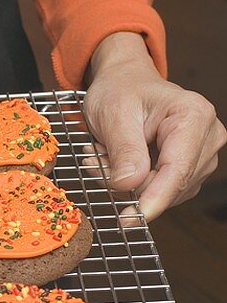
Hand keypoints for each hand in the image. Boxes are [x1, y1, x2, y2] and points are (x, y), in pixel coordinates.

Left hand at [83, 33, 225, 222]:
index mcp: (193, 115)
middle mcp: (208, 136)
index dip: (154, 198)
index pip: (178, 169)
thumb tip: (129, 185)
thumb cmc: (120, 90)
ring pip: (166, 191)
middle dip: (130, 183)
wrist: (125, 82)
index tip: (132, 220)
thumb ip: (124, 150)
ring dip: (130, 183)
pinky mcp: (191, 167)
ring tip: (105, 155)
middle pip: (171, 184)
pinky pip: (163, 190)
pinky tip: (120, 163)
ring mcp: (203, 154)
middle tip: (94, 161)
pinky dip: (136, 184)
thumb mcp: (113, 114)